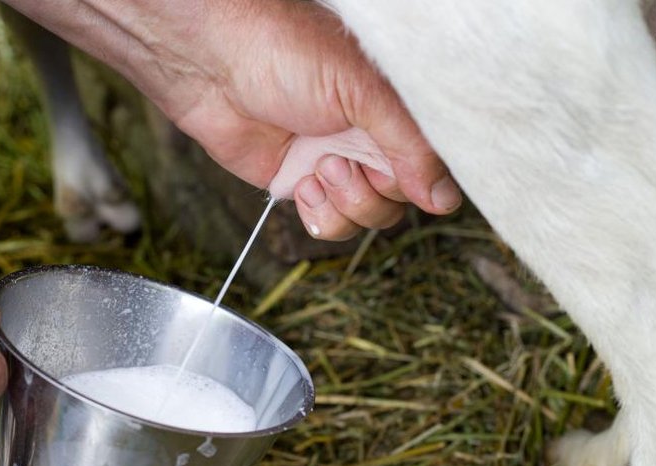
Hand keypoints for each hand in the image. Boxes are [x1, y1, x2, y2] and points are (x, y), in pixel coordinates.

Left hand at [3, 0, 461, 239]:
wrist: (212, 63)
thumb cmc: (285, 51)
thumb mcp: (362, 89)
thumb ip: (409, 144)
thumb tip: (443, 198)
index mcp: (395, 110)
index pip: (432, 167)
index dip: (419, 181)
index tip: (397, 175)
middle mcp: (370, 139)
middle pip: (401, 201)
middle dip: (372, 192)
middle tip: (341, 160)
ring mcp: (336, 164)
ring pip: (367, 218)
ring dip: (345, 204)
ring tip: (318, 167)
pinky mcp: (301, 184)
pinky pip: (328, 224)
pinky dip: (319, 215)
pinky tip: (301, 182)